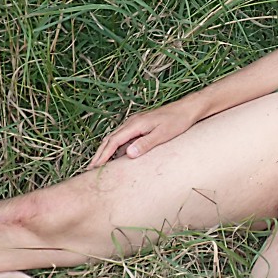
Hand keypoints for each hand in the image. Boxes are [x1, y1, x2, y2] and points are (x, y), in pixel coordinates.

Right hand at [88, 99, 204, 167]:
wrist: (187, 109)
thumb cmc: (177, 122)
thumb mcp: (163, 135)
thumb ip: (145, 144)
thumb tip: (128, 154)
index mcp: (135, 124)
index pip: (114, 141)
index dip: (103, 155)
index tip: (95, 167)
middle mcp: (131, 122)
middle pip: (110, 139)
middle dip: (99, 154)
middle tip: (90, 168)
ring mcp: (134, 123)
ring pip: (114, 137)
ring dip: (105, 150)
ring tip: (98, 164)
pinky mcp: (139, 125)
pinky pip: (122, 136)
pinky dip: (114, 146)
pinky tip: (114, 155)